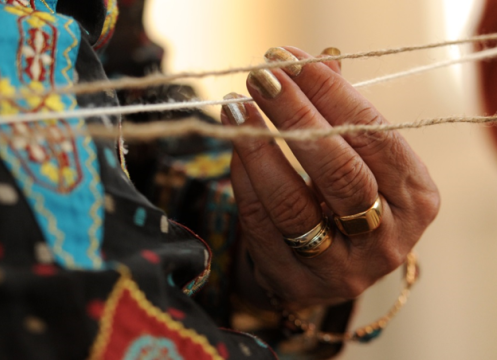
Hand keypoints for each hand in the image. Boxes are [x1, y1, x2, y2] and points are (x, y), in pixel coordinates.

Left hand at [221, 47, 438, 308]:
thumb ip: (343, 114)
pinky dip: (244, 179)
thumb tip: (316, 60)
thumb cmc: (346, 200)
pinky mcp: (295, 281)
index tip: (293, 61)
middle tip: (261, 79)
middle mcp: (387, 239)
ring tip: (236, 108)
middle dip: (295, 116)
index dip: (332, 95)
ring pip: (294, 204)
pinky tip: (234, 145)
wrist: (326, 268)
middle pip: (339, 172)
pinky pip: (261, 223)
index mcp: (415, 198)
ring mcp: (341, 268)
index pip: (375, 137)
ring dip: (259, 148)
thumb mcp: (359, 160)